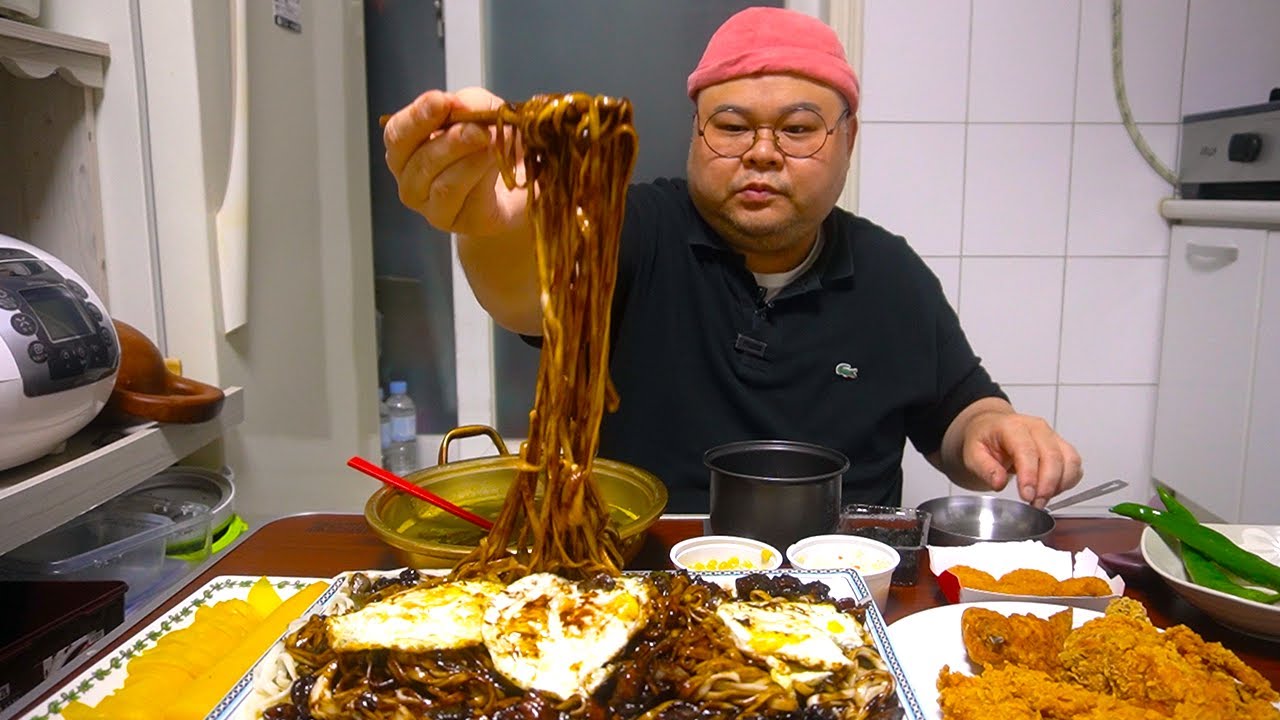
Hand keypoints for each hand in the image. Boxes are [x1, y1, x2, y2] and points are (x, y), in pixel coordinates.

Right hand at [382, 87, 527, 237]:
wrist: (525, 181)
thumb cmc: (494, 143)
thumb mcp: (485, 111)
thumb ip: (471, 103)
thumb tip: (459, 104)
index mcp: (407, 149)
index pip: (398, 134)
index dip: (417, 117)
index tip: (441, 101)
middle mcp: (412, 181)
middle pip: (418, 162)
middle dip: (450, 141)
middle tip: (478, 129)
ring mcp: (433, 208)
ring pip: (442, 185)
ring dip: (469, 161)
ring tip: (493, 143)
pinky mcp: (462, 223)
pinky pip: (468, 201)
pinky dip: (482, 178)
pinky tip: (497, 162)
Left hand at [961, 411, 1082, 507]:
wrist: (992, 427)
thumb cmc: (984, 439)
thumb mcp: (972, 453)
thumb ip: (984, 468)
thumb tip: (999, 482)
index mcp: (1012, 426)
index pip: (1027, 450)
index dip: (1030, 475)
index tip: (1027, 496)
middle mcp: (1037, 428)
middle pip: (1053, 456)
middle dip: (1047, 486)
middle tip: (1035, 504)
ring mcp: (1052, 436)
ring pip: (1070, 460)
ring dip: (1060, 485)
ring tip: (1042, 499)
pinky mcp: (1062, 446)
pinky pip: (1075, 465)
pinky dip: (1068, 481)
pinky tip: (1051, 490)